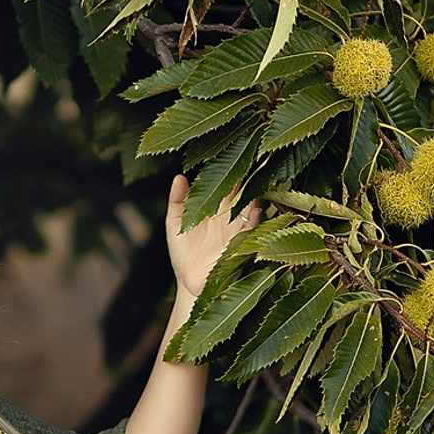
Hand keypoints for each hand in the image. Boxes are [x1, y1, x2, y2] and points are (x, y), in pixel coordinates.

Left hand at [163, 171, 260, 315]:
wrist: (190, 284)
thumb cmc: (183, 253)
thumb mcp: (175, 225)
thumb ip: (178, 202)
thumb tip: (178, 177)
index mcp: (215, 207)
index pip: (226, 182)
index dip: (230, 168)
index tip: (233, 149)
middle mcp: (231, 215)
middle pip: (243, 190)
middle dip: (249, 175)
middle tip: (252, 157)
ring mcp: (239, 229)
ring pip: (254, 206)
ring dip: (257, 194)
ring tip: (257, 180)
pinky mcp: (243, 245)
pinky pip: (255, 229)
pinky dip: (258, 219)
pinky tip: (257, 209)